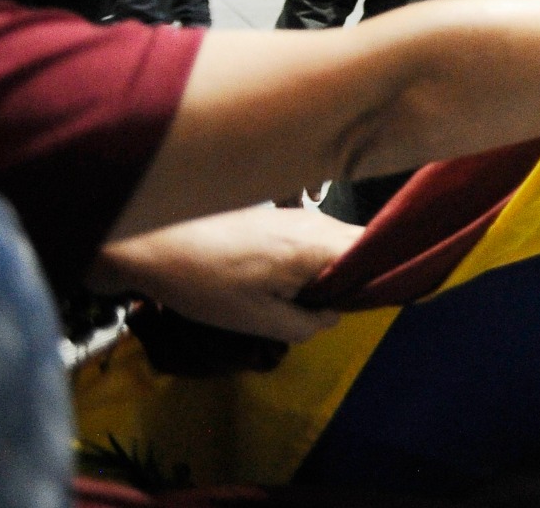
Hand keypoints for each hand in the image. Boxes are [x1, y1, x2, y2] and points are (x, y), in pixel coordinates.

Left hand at [88, 207, 362, 343]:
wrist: (155, 244)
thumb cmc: (207, 285)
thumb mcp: (258, 321)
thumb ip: (307, 324)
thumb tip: (332, 317)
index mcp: (316, 245)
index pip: (376, 252)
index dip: (384, 277)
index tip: (376, 305)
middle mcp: (314, 221)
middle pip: (358, 246)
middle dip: (355, 278)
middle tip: (333, 311)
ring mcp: (295, 215)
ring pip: (333, 243)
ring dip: (330, 270)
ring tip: (307, 301)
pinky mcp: (277, 215)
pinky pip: (312, 238)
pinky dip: (310, 261)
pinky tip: (285, 283)